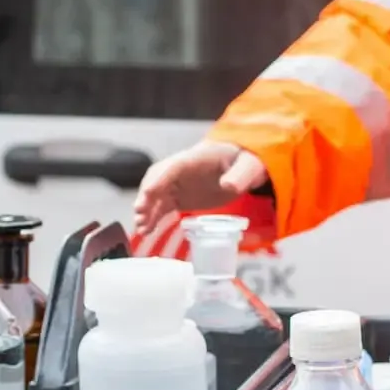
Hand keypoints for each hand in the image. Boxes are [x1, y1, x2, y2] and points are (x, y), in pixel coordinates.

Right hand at [133, 141, 267, 234]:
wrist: (242, 165)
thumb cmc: (245, 161)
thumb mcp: (249, 165)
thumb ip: (239, 175)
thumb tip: (229, 186)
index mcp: (195, 159)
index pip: (173, 167)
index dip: (159, 179)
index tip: (148, 192)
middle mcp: (181, 170)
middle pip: (157, 179)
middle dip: (147, 195)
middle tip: (140, 212)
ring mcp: (178, 184)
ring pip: (156, 195)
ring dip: (147, 210)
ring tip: (141, 228)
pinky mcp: (179, 197)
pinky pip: (161, 206)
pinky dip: (152, 217)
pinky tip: (146, 230)